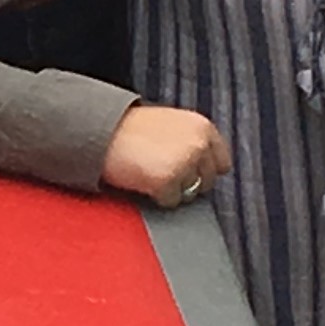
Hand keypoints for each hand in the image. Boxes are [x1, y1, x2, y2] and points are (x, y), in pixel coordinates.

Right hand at [101, 105, 229, 207]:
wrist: (102, 129)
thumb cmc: (131, 127)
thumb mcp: (172, 124)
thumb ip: (192, 140)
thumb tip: (206, 167)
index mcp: (202, 127)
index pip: (222, 162)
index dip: (204, 171)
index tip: (190, 172)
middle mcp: (199, 145)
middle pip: (208, 182)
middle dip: (189, 182)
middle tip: (164, 172)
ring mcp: (185, 164)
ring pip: (189, 194)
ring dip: (172, 189)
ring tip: (151, 172)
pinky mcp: (168, 182)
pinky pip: (170, 202)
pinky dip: (157, 197)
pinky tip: (143, 180)